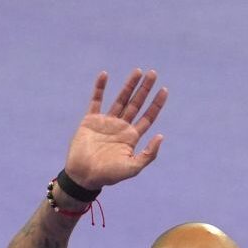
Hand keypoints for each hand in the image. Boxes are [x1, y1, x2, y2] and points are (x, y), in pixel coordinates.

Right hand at [64, 69, 167, 188]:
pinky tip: (105, 74)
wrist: (84, 175)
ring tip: (138, 71)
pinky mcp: (90, 120)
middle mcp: (121, 127)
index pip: (148, 117)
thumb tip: (161, 136)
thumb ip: (148, 154)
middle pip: (136, 104)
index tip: (164, 90)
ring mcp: (106, 122)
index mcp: (132, 137)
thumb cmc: (109, 175)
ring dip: (128, 85)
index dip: (156, 104)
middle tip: (153, 73)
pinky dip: (99, 87)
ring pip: (120, 99)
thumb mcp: (133, 168)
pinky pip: (96, 100)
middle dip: (145, 89)